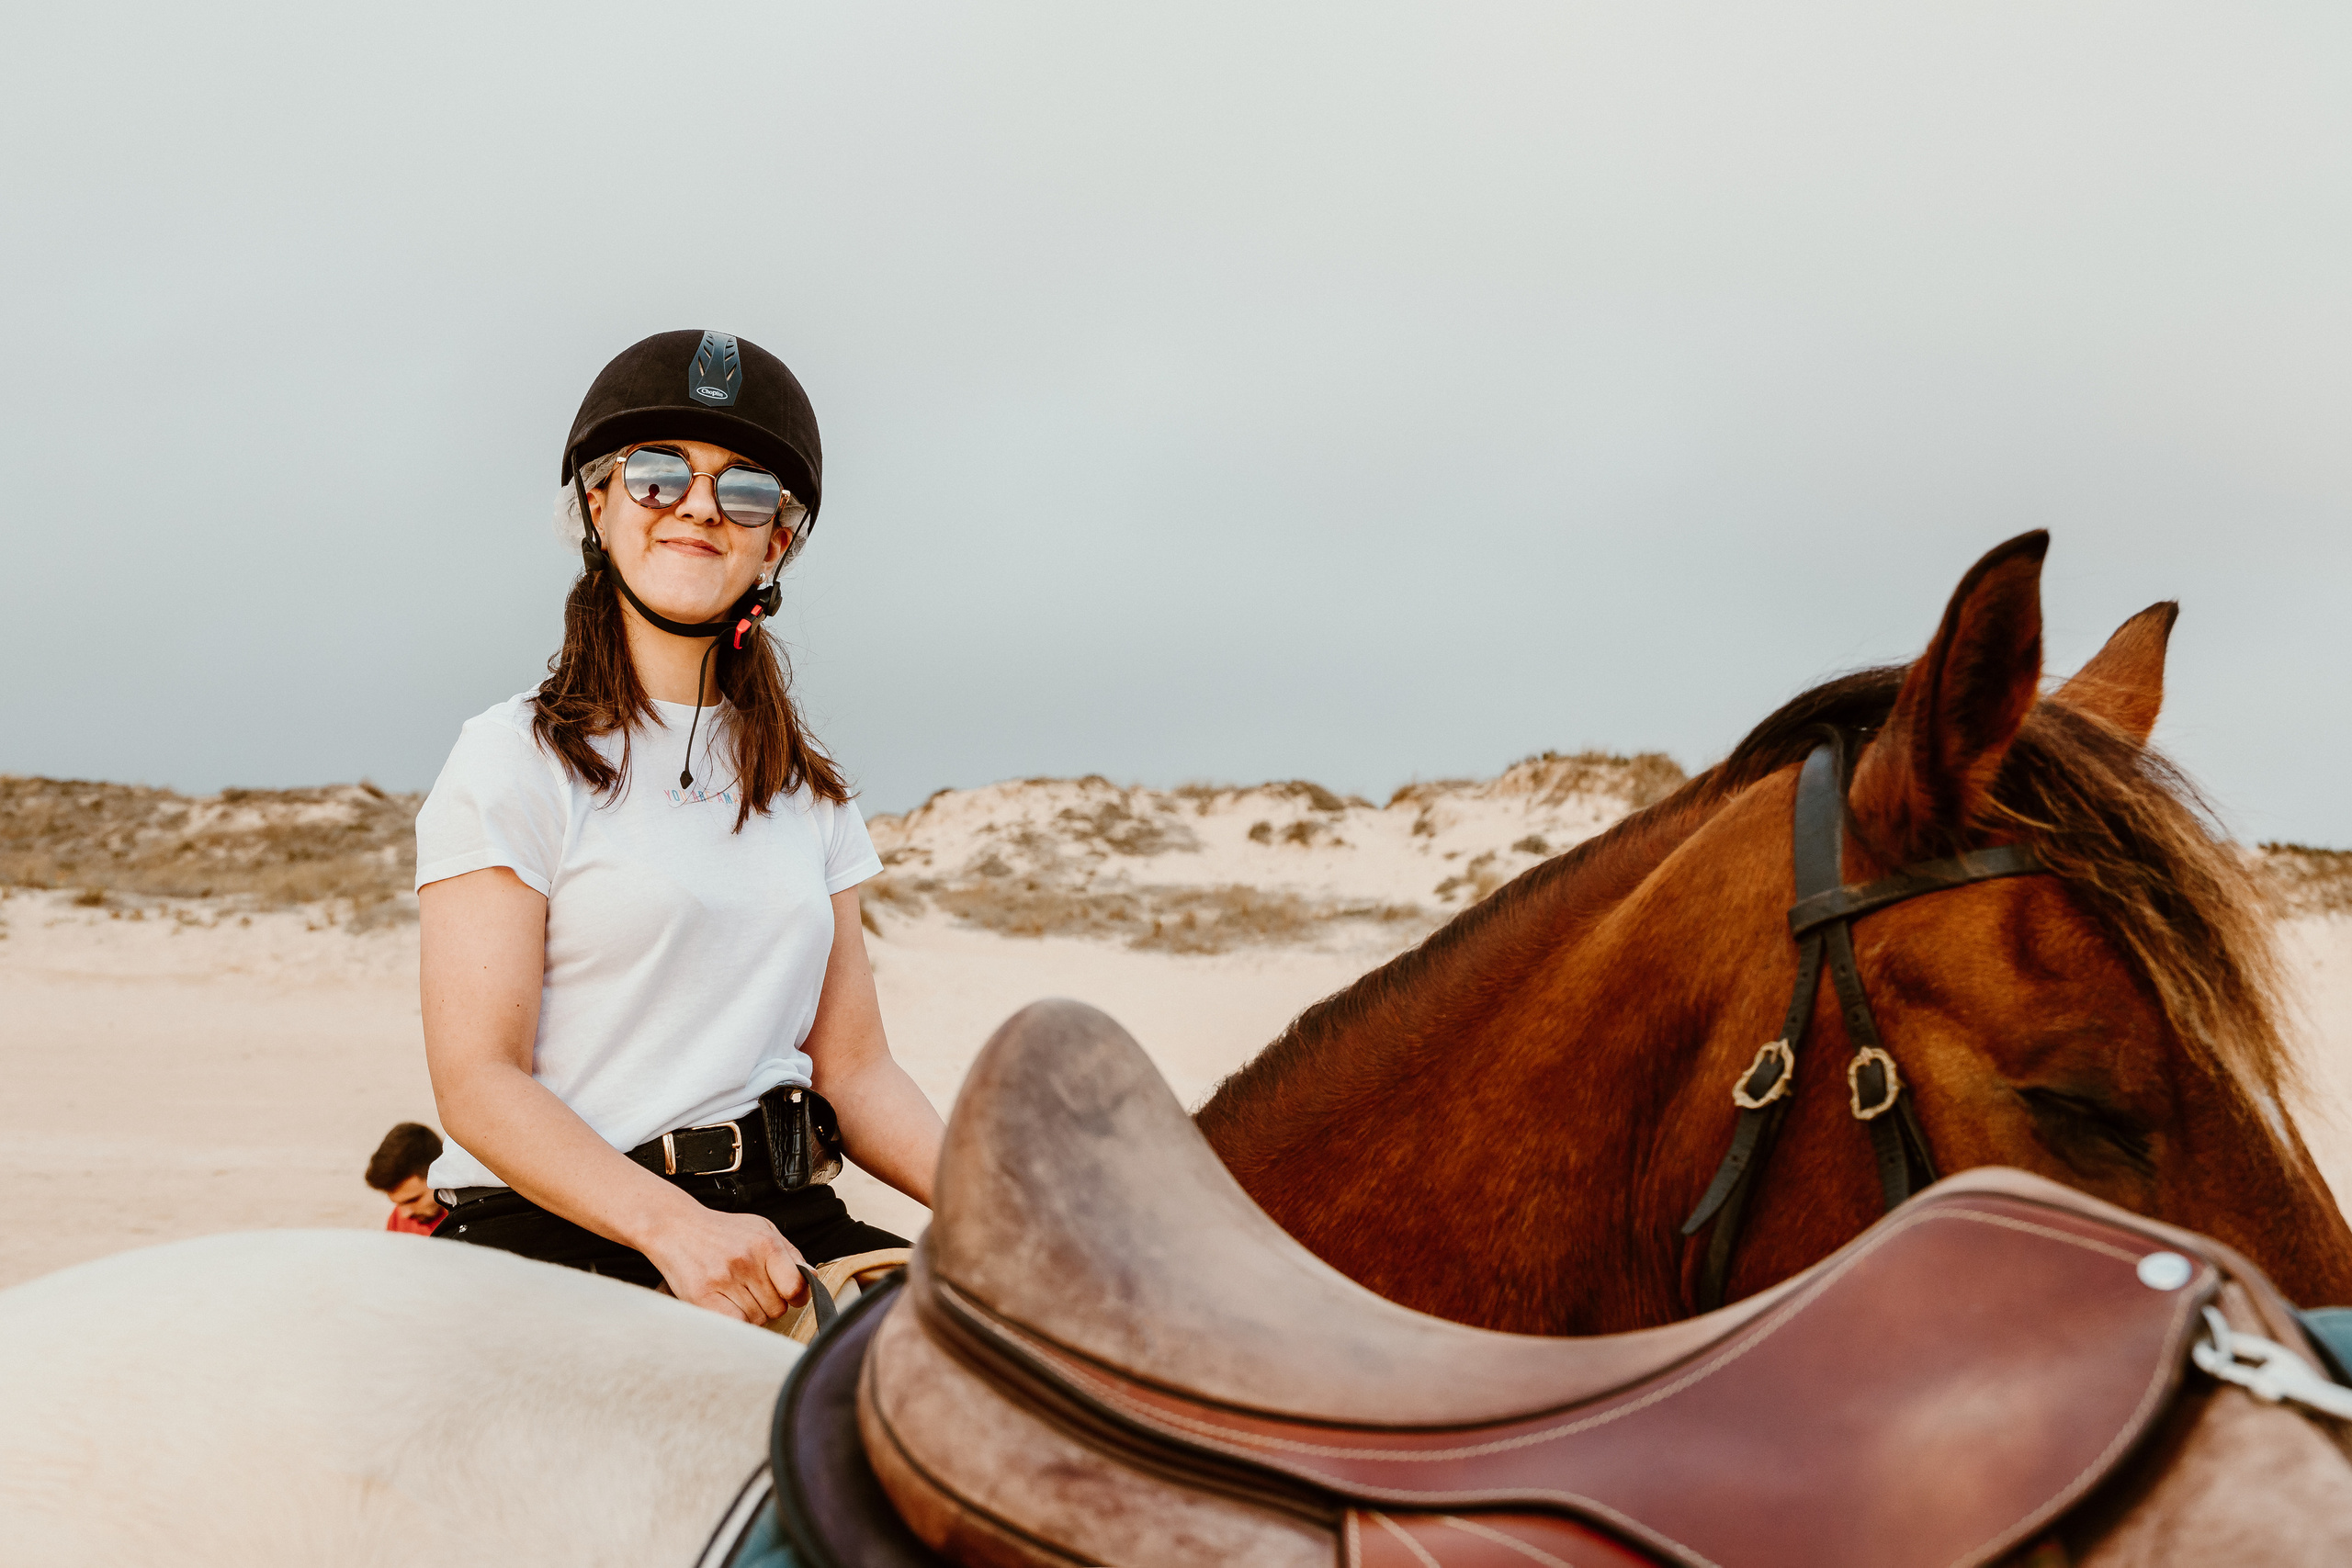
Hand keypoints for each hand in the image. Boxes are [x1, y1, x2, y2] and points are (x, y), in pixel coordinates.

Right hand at [638, 1206, 808, 1323]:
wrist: (676, 1227)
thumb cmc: (722, 1232)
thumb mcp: (762, 1230)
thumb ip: (790, 1255)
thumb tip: (812, 1279)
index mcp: (765, 1243)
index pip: (796, 1286)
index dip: (797, 1296)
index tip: (789, 1295)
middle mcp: (746, 1261)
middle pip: (777, 1308)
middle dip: (769, 1304)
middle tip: (752, 1290)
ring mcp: (723, 1279)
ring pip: (757, 1320)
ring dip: (751, 1314)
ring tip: (735, 1294)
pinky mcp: (702, 1297)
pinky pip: (734, 1325)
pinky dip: (736, 1323)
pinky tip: (729, 1309)